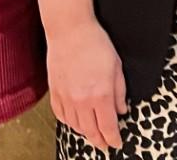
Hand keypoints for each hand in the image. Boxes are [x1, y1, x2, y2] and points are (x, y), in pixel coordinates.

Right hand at [47, 19, 128, 151]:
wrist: (70, 31)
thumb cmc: (95, 43)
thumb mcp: (117, 67)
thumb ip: (120, 92)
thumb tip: (121, 110)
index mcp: (101, 95)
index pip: (108, 127)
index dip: (113, 139)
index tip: (116, 143)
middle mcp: (82, 101)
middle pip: (91, 131)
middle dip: (99, 141)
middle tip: (104, 145)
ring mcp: (67, 98)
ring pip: (75, 126)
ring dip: (85, 133)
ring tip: (92, 134)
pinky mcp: (55, 92)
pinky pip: (61, 115)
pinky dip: (69, 122)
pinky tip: (75, 122)